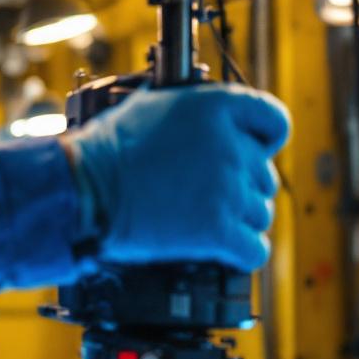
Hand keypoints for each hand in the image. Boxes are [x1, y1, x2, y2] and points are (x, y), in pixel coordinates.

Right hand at [62, 84, 290, 272]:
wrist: (84, 189)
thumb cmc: (107, 149)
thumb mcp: (149, 105)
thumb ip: (189, 108)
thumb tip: (201, 112)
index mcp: (217, 107)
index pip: (274, 121)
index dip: (266, 138)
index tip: (255, 149)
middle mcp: (231, 145)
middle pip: (264, 175)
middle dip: (241, 187)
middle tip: (207, 193)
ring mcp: (227, 190)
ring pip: (260, 214)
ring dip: (239, 220)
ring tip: (204, 219)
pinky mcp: (218, 231)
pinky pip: (254, 250)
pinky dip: (242, 252)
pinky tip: (224, 249)